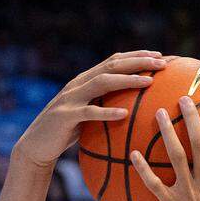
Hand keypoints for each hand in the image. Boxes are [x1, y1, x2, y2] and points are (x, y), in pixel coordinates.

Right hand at [15, 51, 164, 167]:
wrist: (37, 145)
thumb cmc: (70, 131)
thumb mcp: (91, 113)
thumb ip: (107, 103)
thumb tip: (140, 107)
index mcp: (85, 80)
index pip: (114, 61)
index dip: (137, 55)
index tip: (160, 55)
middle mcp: (78, 84)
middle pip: (111, 65)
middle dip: (138, 61)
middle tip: (162, 62)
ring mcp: (71, 98)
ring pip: (102, 83)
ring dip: (127, 80)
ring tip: (149, 81)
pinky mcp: (65, 116)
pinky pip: (88, 112)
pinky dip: (107, 112)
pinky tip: (124, 114)